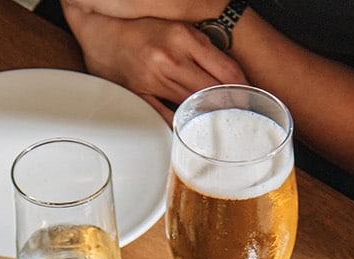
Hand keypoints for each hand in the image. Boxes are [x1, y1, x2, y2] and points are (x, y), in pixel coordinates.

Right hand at [64, 7, 243, 117]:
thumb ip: (204, 50)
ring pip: (193, 106)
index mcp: (184, 39)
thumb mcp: (179, 29)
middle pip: (213, 91)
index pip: (227, 71)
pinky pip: (165, 118)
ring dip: (211, 117)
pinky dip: (182, 127)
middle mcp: (170, 59)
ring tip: (226, 127)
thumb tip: (232, 76)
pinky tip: (194, 134)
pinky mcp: (139, 95)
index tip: (253, 99)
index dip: (245, 88)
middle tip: (246, 118)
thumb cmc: (142, 29)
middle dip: (232, 106)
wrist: (101, 31)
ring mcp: (154, 79)